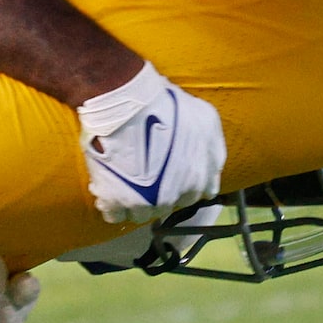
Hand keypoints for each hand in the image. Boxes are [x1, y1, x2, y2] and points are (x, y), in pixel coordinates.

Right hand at [76, 62, 227, 224]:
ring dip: (135, 202)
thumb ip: (213, 152)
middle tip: (145, 173)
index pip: (191, 196)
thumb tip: (212, 171)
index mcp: (197, 182)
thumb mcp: (207, 122)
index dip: (178, 184)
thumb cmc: (168, 108)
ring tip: (125, 181)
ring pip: (141, 214)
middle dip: (157, 193)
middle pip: (166, 206)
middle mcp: (174, 199)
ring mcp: (143, 204)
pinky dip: (112, 205)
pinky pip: (114, 216)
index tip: (167, 173)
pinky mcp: (114, 202)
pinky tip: (109, 190)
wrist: (127, 106)